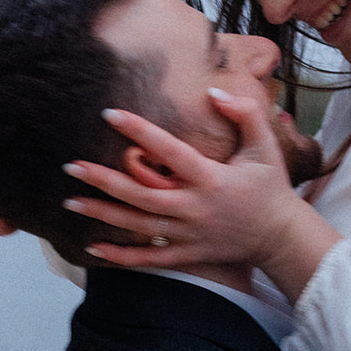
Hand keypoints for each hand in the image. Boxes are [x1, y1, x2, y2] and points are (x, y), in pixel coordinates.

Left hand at [62, 95, 340, 301]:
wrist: (281, 237)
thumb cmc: (271, 188)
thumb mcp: (266, 148)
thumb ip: (245, 114)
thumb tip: (214, 91)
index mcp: (211, 178)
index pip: (168, 150)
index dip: (139, 130)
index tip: (109, 113)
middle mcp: (194, 208)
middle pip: (140, 194)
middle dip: (103, 180)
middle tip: (71, 166)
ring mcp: (188, 235)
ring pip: (138, 225)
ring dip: (103, 213)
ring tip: (70, 200)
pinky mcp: (187, 254)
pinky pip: (149, 258)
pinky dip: (121, 256)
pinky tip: (92, 247)